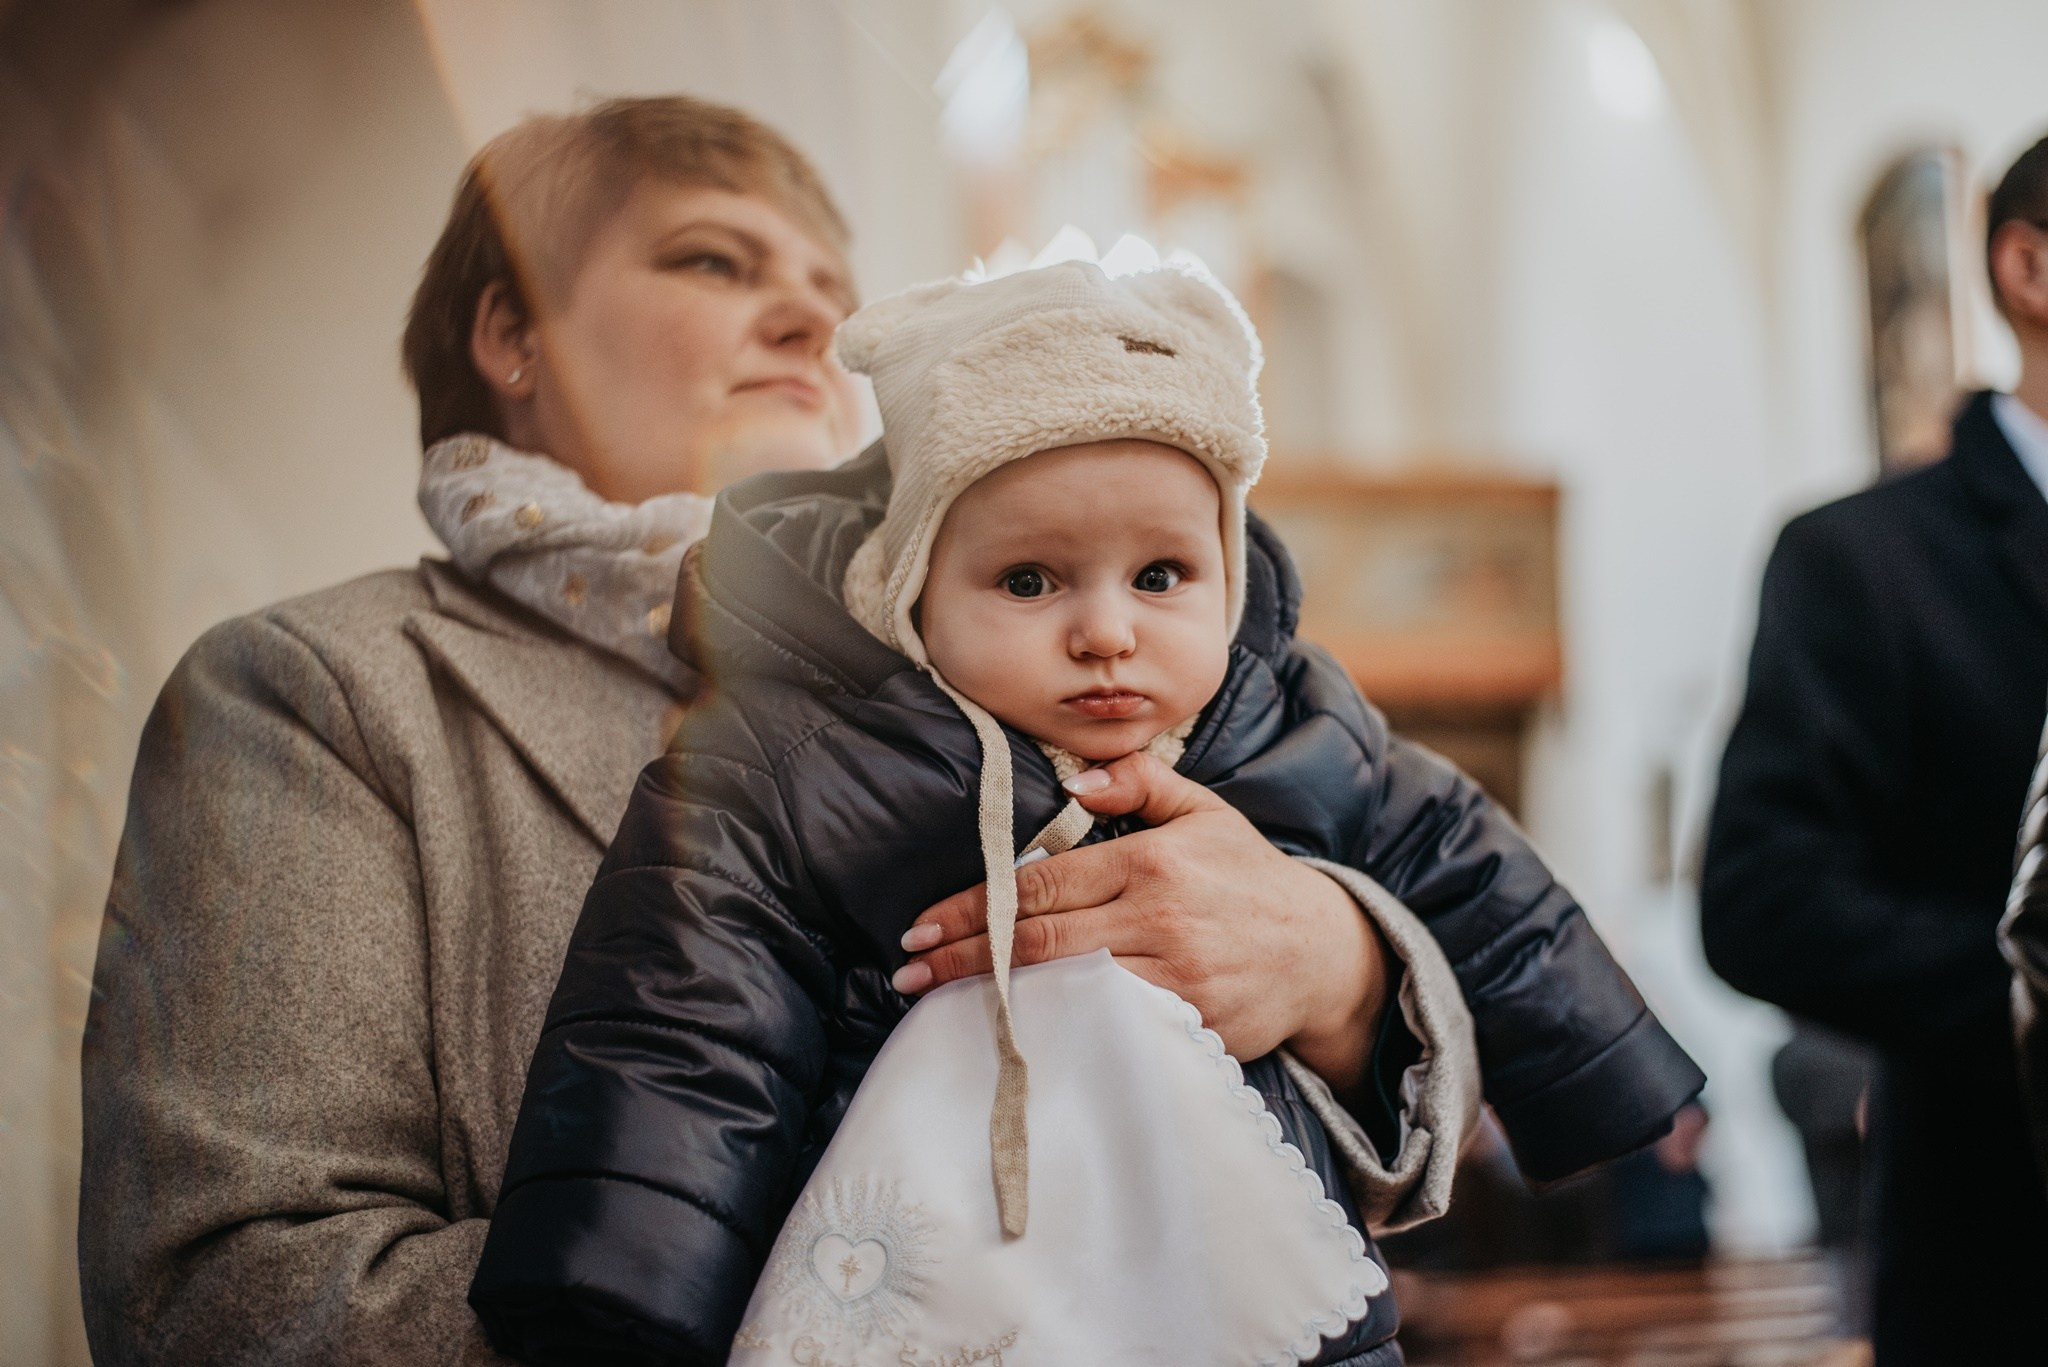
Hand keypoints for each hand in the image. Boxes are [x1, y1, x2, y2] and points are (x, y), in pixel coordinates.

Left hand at [893, 752, 1392, 1086]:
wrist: (1322, 953)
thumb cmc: (1249, 878)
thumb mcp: (1204, 812)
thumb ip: (1139, 781)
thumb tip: (1074, 778)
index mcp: (1152, 862)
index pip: (1042, 884)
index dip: (975, 905)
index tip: (923, 924)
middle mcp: (1159, 920)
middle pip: (1040, 940)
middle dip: (965, 957)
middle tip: (908, 969)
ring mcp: (1175, 980)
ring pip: (1066, 989)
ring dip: (996, 999)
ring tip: (936, 1003)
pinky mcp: (1188, 1028)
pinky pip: (1107, 1030)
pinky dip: (1054, 1032)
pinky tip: (1010, 1035)